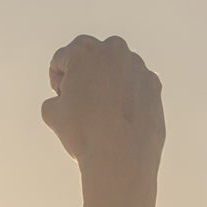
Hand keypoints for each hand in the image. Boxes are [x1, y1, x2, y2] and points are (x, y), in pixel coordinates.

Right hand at [40, 34, 163, 179]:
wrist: (120, 158)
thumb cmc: (83, 134)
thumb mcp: (51, 112)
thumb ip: (56, 95)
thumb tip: (65, 98)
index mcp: (83, 49)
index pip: (62, 59)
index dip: (57, 80)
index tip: (62, 98)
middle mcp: (113, 49)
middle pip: (91, 58)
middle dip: (85, 76)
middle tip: (82, 104)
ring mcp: (138, 66)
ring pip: (116, 71)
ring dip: (108, 85)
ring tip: (103, 115)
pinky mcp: (154, 84)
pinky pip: (135, 86)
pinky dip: (128, 97)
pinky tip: (122, 119)